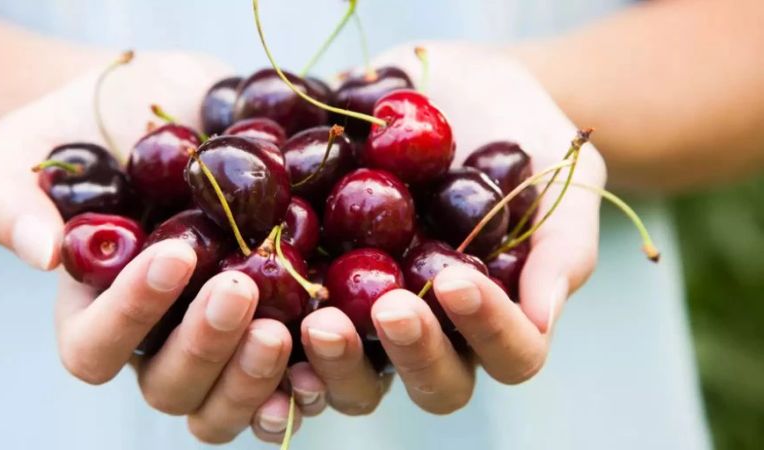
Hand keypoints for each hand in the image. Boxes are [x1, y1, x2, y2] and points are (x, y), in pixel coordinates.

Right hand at [0, 51, 326, 443]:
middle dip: (205, 347)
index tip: (174, 253)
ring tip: (294, 326)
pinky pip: (290, 378)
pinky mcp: (276, 317)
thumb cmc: (88, 124)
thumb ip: (11, 201)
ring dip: (257, 377)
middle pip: (170, 387)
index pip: (95, 348)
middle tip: (240, 289)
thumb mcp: (28, 146)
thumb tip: (41, 257)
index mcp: (95, 308)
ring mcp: (218, 335)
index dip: (131, 315)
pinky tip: (331, 343)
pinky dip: (313, 376)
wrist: (170, 99)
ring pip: (228, 402)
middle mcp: (158, 337)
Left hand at [300, 43, 605, 413]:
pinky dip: (274, 331)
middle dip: (410, 350)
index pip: (510, 353)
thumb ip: (560, 247)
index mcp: (498, 314)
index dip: (487, 330)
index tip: (456, 278)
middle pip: (431, 382)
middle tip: (386, 306)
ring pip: (358, 376)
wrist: (449, 83)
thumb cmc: (519, 130)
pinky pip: (292, 326)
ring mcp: (372, 314)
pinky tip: (255, 306)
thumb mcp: (559, 175)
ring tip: (318, 318)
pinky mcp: (316, 283)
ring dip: (337, 361)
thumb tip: (542, 319)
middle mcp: (436, 330)